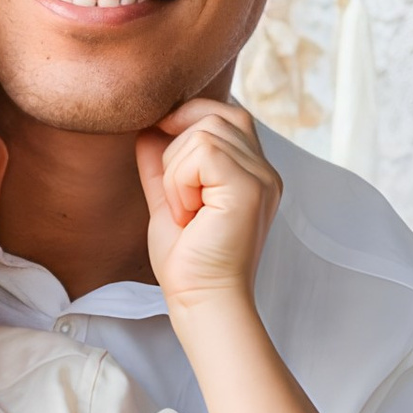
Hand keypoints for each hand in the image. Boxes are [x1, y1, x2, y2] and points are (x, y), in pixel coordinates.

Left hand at [137, 96, 281, 311]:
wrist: (199, 298)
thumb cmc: (187, 259)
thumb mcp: (168, 197)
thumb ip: (161, 162)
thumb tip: (148, 126)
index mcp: (250, 171)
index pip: (225, 114)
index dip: (189, 118)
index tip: (161, 144)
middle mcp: (264, 171)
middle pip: (214, 116)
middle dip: (177, 148)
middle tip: (177, 198)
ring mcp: (261, 178)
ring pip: (204, 133)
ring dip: (176, 171)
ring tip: (184, 211)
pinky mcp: (250, 188)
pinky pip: (203, 151)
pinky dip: (180, 180)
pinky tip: (188, 213)